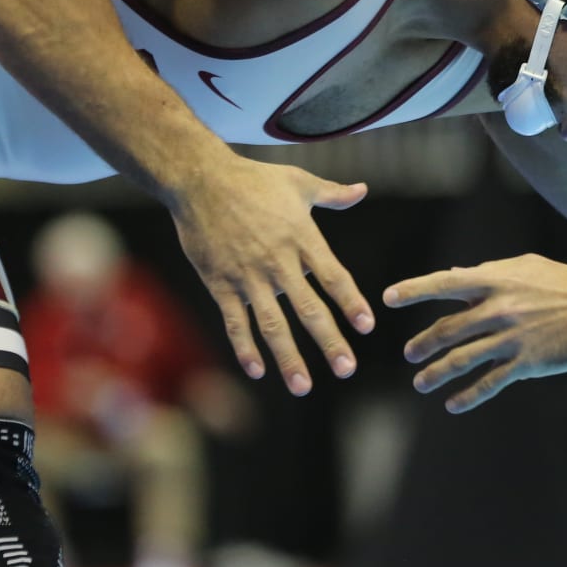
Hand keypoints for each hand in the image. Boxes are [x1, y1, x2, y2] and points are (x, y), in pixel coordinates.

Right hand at [170, 157, 372, 394]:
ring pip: (272, 324)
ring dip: (289, 357)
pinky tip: (257, 370)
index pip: (334, 276)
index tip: (366, 326)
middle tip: (346, 369)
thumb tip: (362, 190)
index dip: (351, 302)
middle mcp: (278, 261)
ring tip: (303, 386)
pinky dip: (245, 347)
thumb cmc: (253, 179)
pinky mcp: (221, 283)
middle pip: (309, 308)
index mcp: (302, 237)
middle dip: (329, 341)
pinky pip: (235, 321)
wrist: (200, 179)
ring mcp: (248, 276)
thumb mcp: (298, 182)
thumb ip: (332, 194)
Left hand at [386, 254, 566, 412]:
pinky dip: (468, 395)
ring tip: (420, 383)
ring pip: (462, 359)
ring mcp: (512, 338)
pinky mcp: (527, 363)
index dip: (414, 290)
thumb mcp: (527, 267)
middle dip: (422, 344)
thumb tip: (454, 274)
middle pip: (447, 329)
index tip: (388, 298)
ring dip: (435, 373)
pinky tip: (453, 404)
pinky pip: (490, 382)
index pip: (445, 284)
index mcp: (496, 281)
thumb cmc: (566, 283)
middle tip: (409, 354)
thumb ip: (489, 272)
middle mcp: (499, 309)